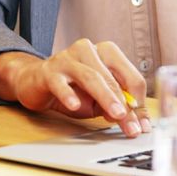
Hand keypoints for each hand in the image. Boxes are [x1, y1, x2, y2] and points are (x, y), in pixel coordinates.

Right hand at [0, 39, 150, 137]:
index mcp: (107, 53)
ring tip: (115, 115)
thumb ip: (118, 106)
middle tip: (131, 125)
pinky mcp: (49, 71)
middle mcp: (89, 50)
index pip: (131, 77)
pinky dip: (69, 95)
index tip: (140, 124)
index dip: (139, 101)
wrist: (36, 83)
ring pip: (91, 77)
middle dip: (125, 104)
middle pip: (113, 78)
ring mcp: (67, 58)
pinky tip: (76, 106)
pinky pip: (60, 83)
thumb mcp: (99, 99)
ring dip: (105, 97)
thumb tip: (137, 123)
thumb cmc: (72, 89)